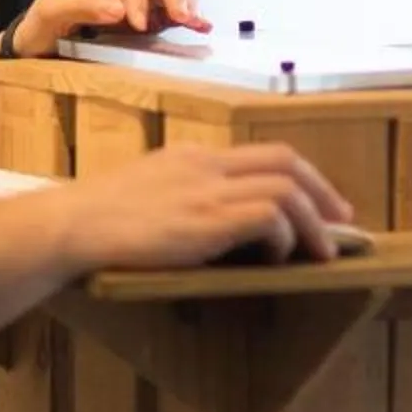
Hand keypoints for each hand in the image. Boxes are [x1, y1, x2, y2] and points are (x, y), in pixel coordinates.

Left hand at [6, 0, 209, 57]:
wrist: (39, 48)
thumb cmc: (40, 28)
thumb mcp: (50, 13)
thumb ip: (81, 5)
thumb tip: (118, 7)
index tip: (138, 24)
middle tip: (181, 17)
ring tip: (194, 21)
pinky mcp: (144, 14)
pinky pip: (170, 7)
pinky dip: (187, 13)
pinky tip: (201, 24)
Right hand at [49, 143, 352, 268]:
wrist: (68, 226)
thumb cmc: (96, 219)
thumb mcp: (146, 192)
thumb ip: (182, 195)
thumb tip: (215, 222)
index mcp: (193, 156)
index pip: (264, 154)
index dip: (303, 177)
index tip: (324, 204)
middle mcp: (205, 165)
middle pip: (285, 161)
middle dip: (323, 192)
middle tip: (343, 223)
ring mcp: (205, 190)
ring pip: (285, 188)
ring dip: (314, 222)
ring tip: (323, 252)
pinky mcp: (203, 220)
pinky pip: (267, 215)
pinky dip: (286, 235)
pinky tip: (282, 257)